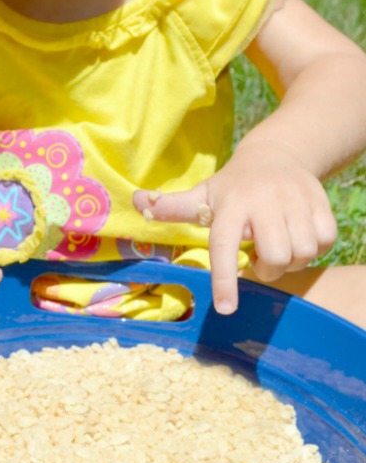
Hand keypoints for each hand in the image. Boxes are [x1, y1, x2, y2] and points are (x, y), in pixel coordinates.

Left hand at [133, 143, 336, 314]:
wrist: (276, 154)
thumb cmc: (232, 187)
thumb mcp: (202, 195)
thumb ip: (171, 205)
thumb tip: (138, 202)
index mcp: (231, 206)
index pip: (225, 246)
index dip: (224, 280)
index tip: (225, 309)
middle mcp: (265, 201)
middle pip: (275, 257)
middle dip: (268, 269)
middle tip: (258, 258)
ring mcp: (296, 200)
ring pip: (302, 252)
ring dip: (290, 260)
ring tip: (276, 246)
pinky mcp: (321, 201)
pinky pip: (326, 241)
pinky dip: (314, 247)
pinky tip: (297, 236)